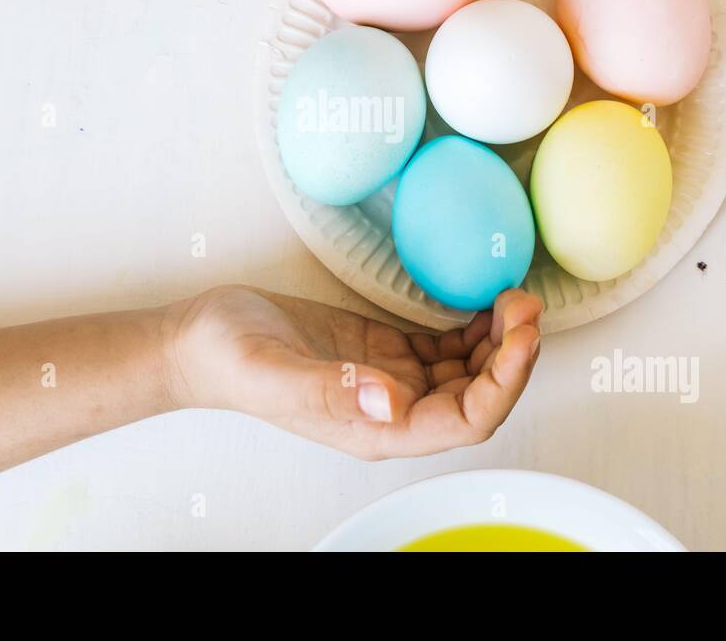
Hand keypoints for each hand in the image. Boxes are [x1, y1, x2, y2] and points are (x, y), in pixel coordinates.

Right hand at [164, 285, 542, 459]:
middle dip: (513, 356)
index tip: (520, 336)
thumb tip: (392, 402)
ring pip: (468, 372)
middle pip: (479, 397)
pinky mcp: (383, 353)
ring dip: (498, 340)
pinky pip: (444, 348)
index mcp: (376, 430)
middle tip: (527, 304)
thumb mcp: (271, 370)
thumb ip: (329, 392)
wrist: (199, 340)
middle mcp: (393, 412)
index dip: (504, 384)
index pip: (465, 420)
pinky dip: (472, 328)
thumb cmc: (228, 359)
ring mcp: (390, 382)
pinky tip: (481, 301)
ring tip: (513, 295)